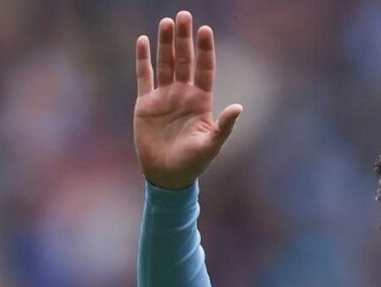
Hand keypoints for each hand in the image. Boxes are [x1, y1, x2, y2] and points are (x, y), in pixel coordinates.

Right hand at [134, 11, 241, 189]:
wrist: (167, 176)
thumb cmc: (193, 163)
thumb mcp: (211, 145)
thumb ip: (224, 127)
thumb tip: (238, 108)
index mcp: (201, 101)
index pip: (204, 69)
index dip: (205, 50)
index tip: (206, 30)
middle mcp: (183, 94)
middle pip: (184, 60)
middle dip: (184, 39)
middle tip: (184, 15)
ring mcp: (164, 97)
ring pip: (165, 64)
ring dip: (165, 44)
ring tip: (167, 22)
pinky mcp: (146, 104)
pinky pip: (144, 77)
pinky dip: (142, 59)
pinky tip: (143, 40)